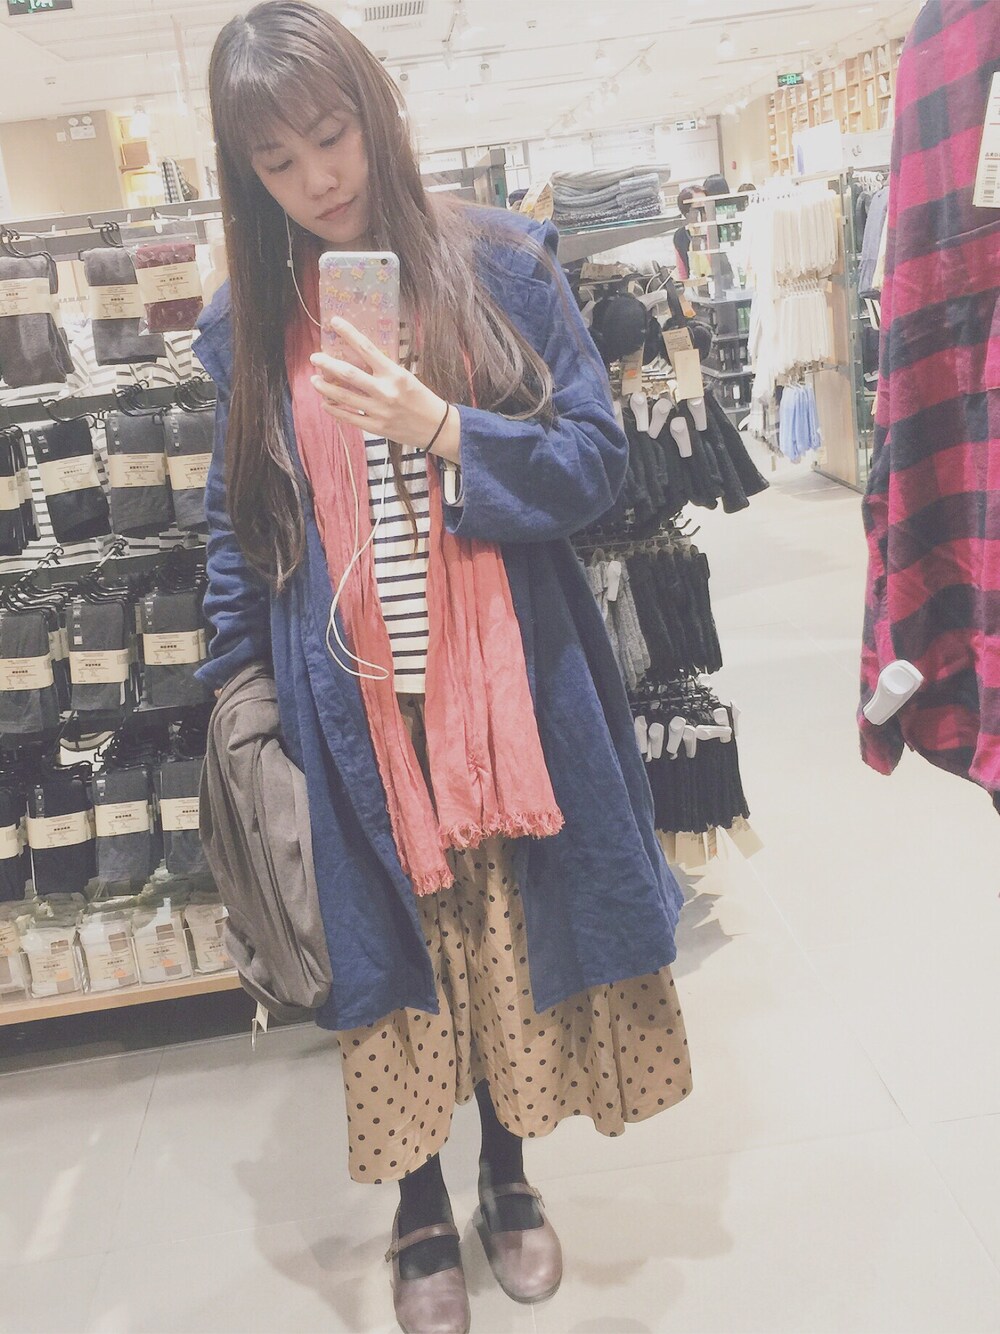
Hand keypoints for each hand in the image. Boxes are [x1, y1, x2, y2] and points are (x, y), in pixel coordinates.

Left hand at [310, 318, 448, 450]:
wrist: (436, 427)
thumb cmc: (421, 399)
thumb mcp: (406, 377)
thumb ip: (383, 370)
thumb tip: (358, 359)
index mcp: (394, 374)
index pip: (366, 348)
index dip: (348, 333)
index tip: (334, 322)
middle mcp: (385, 391)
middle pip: (348, 373)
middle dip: (327, 364)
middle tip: (315, 358)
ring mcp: (378, 411)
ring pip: (343, 396)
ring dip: (325, 387)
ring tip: (314, 380)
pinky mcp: (375, 427)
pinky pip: (349, 417)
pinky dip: (334, 410)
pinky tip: (326, 403)